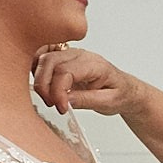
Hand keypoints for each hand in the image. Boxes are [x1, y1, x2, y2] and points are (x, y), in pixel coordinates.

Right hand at [32, 45, 146, 117]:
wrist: (126, 90)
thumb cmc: (120, 94)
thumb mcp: (109, 102)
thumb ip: (87, 100)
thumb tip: (65, 100)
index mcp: (94, 64)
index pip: (66, 71)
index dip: (58, 91)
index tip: (61, 108)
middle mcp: (80, 55)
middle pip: (49, 61)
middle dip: (44, 85)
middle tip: (52, 104)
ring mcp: (70, 55)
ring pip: (43, 58)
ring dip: (39, 79)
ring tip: (50, 99)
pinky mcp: (63, 60)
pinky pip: (43, 59)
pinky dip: (37, 72)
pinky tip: (45, 88)